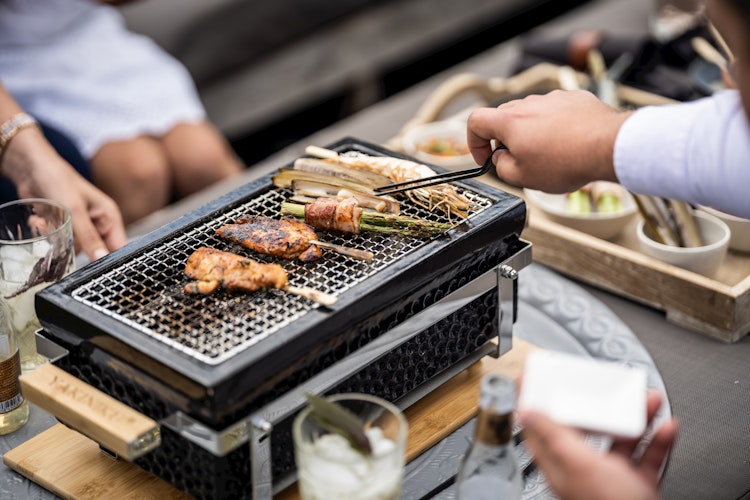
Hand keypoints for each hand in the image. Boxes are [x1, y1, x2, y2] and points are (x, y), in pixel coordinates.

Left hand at [3, 127, 126, 259]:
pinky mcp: (66, 227)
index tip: (96, 270)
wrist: (31, 168)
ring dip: (59, 239)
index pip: (118, 246)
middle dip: (76, 246)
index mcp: (110, 217)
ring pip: (75, 248)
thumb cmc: (59, 181)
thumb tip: (102, 259)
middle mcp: (98, 223)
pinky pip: (61, 242)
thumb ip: (89, 237)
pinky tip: (40, 221)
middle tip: (63, 235)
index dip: (110, 260)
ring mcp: (82, 226)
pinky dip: (49, 235)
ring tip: (47, 222)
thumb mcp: (75, 211)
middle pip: (95, 251)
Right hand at [466, 89, 630, 192]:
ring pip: (531, 115)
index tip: (486, 157)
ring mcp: (552, 99)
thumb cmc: (568, 161)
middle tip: (517, 160)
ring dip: (531, 133)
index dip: (474, 142)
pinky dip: (555, 126)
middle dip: (504, 139)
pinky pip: (555, 112)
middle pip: (503, 118)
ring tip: (548, 155)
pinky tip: (568, 144)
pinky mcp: (574, 99)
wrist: (608, 146)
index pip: (475, 122)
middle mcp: (529, 104)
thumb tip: (501, 159)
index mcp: (510, 121)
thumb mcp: (524, 177)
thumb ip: (502, 167)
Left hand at [519, 391, 677, 499]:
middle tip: (604, 382)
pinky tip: (665, 426)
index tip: (532, 377)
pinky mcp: (638, 485)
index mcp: (560, 466)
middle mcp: (584, 470)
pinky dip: (658, 440)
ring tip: (645, 398)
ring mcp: (613, 478)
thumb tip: (527, 412)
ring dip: (635, 416)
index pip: (538, 427)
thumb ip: (554, 435)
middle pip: (585, 427)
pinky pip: (648, 455)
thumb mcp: (578, 464)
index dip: (533, 401)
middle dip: (598, 402)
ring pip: (621, 438)